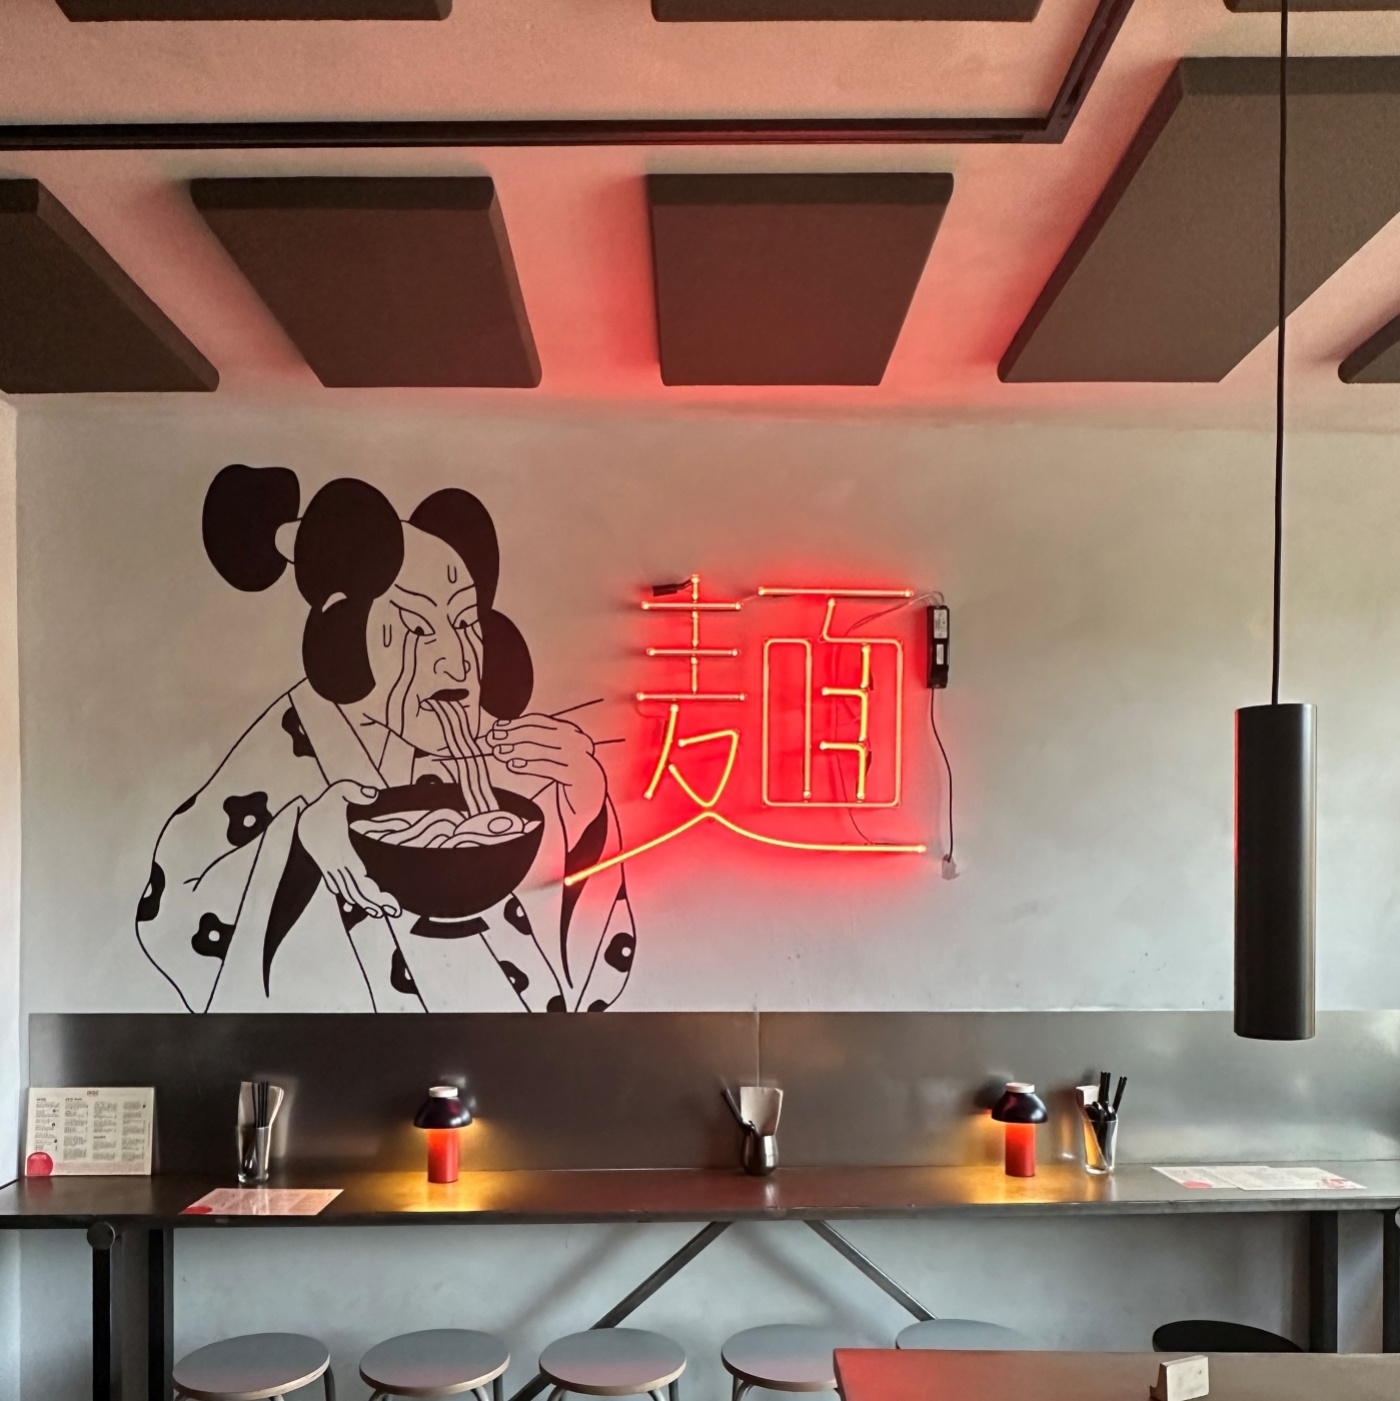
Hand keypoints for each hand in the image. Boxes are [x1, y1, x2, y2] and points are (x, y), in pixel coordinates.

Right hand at [297, 780, 400, 918]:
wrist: (300, 818)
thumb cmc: (323, 806)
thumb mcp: (338, 791)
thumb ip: (355, 792)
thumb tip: (373, 795)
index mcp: (341, 851)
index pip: (359, 878)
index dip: (373, 893)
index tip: (388, 902)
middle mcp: (336, 864)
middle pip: (356, 890)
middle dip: (375, 902)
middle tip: (394, 912)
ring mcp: (332, 868)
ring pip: (348, 891)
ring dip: (365, 902)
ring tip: (382, 912)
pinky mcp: (330, 868)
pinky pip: (339, 887)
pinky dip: (349, 897)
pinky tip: (355, 907)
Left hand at [486, 713, 605, 825]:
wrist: (590, 801)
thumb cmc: (566, 774)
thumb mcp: (552, 754)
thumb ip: (535, 742)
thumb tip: (503, 730)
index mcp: (572, 732)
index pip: (542, 721)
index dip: (517, 722)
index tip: (497, 727)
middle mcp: (579, 743)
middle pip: (542, 733)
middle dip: (514, 734)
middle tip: (493, 739)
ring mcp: (581, 760)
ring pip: (545, 750)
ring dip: (518, 749)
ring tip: (499, 752)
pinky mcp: (579, 779)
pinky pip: (550, 768)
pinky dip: (530, 765)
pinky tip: (513, 765)